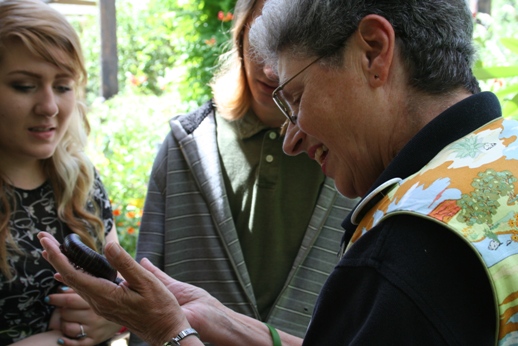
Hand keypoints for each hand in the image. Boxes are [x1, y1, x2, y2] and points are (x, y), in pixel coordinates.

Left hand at [38, 231, 194, 345]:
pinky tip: (73, 268)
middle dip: (54, 257)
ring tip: (52, 250)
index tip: (46, 240)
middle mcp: (98, 302)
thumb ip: (125, 264)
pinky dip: (74, 274)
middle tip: (42, 238)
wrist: (166, 331)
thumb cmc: (160, 307)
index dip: (57, 256)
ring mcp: (102, 306)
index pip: (72, 274)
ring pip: (75, 283)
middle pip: (68, 278)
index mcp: (105, 295)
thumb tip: (108, 245)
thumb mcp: (146, 282)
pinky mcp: (107, 306)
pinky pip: (85, 288)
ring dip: (62, 265)